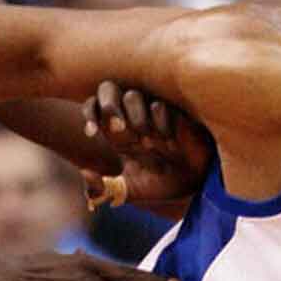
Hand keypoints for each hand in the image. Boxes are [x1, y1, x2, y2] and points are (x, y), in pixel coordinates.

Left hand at [81, 80, 212, 205]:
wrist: (195, 186)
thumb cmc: (161, 184)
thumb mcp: (128, 191)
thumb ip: (103, 189)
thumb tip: (84, 173)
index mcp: (116, 131)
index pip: (93, 107)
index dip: (89, 115)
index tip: (93, 134)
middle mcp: (132, 116)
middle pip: (108, 89)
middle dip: (108, 107)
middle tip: (119, 129)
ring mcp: (153, 112)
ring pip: (132, 95)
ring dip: (135, 118)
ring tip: (148, 142)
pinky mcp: (175, 112)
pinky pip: (159, 105)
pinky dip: (159, 123)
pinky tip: (168, 141)